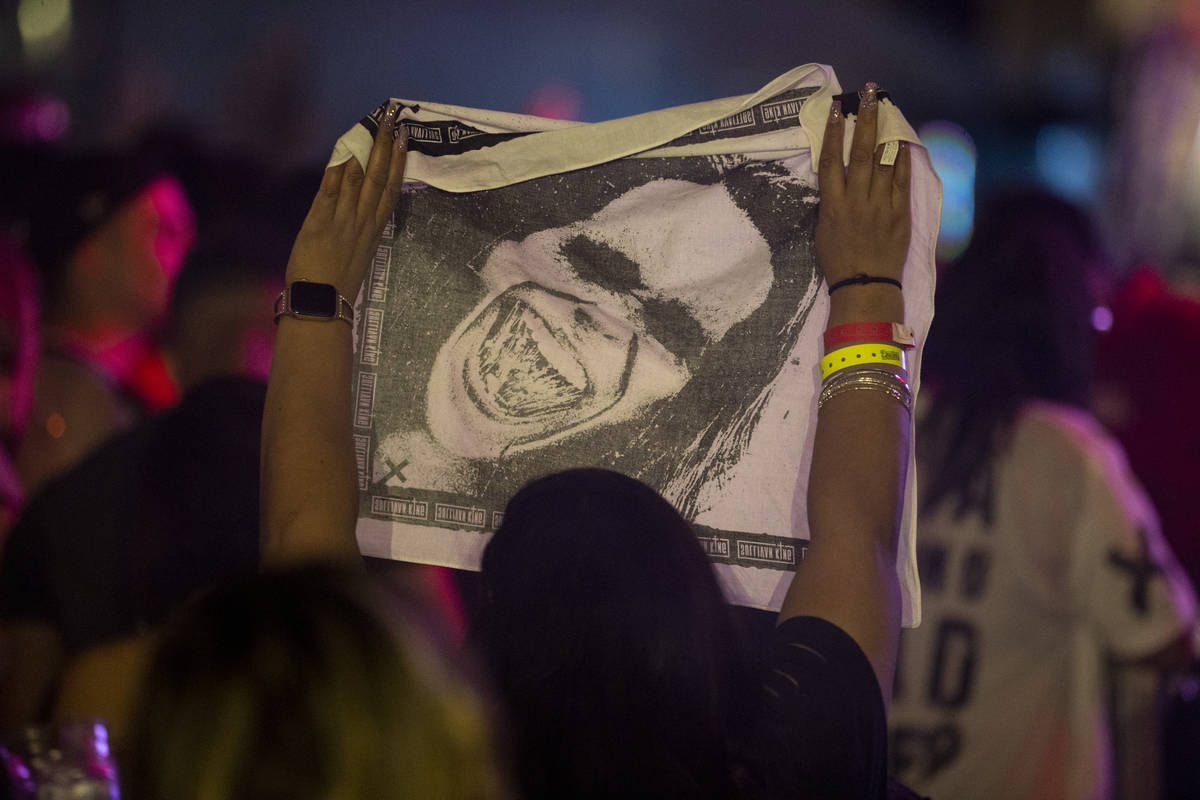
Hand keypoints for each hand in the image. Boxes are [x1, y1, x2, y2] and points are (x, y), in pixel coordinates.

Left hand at [284, 102, 407, 298]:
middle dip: (386, 145)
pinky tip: (344, 148)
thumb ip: (356, 228)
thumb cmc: (336, 283)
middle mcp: (362, 221)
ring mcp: (342, 221)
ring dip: (366, 149)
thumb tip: (354, 204)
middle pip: (378, 177)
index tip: (403, 137)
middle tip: (393, 116)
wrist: (321, 305)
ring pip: (358, 178)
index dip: (397, 162)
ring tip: (373, 124)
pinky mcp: (320, 222)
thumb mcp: (355, 253)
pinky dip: (338, 168)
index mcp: (373, 230)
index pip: (390, 189)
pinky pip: (331, 190)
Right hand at [814, 83, 910, 288]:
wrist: (865, 286)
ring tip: (885, 107)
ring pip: (882, 160)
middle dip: (864, 120)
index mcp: (833, 205)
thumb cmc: (838, 262)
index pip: (830, 161)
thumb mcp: (823, 230)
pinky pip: (901, 179)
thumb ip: (832, 202)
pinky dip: (902, 158)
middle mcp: (856, 200)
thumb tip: (837, 179)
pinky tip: (903, 141)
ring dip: (883, 131)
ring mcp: (880, 205)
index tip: (837, 110)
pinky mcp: (899, 212)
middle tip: (868, 93)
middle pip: (859, 152)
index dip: (833, 133)